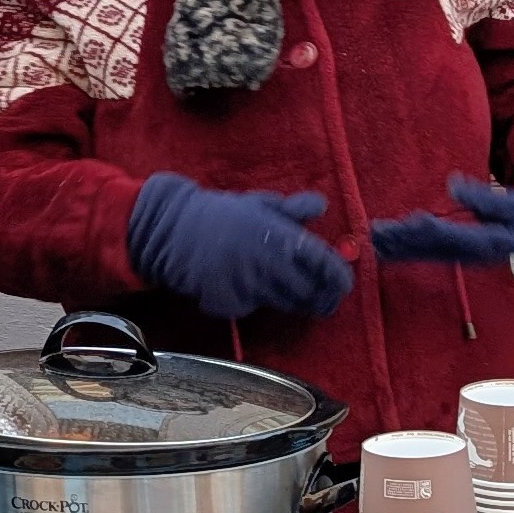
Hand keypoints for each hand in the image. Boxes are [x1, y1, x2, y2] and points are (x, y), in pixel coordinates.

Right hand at [125, 173, 352, 320]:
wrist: (170, 229)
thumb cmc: (219, 215)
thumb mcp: (258, 204)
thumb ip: (292, 209)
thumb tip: (322, 205)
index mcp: (278, 235)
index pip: (323, 263)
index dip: (338, 278)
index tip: (343, 285)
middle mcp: (266, 262)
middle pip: (308, 292)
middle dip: (319, 297)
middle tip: (322, 299)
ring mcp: (247, 284)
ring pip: (283, 303)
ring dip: (288, 299)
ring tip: (280, 287)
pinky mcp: (227, 302)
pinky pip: (251, 307)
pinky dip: (251, 301)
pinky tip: (239, 284)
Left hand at [371, 151, 513, 265]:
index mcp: (509, 233)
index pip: (485, 220)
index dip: (466, 208)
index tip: (441, 197)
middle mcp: (486, 248)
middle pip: (450, 241)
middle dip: (420, 235)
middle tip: (392, 227)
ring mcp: (469, 254)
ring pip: (433, 250)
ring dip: (403, 245)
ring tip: (375, 237)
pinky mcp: (456, 255)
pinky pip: (428, 255)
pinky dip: (403, 252)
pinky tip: (380, 247)